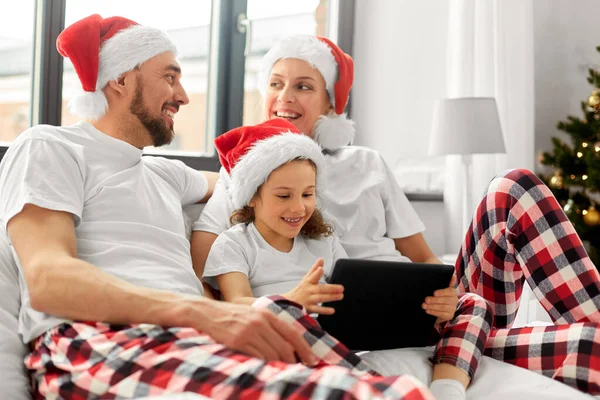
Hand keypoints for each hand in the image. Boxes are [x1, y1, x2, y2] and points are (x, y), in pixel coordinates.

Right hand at [199, 300, 317, 365]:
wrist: (208, 313)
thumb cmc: (233, 316)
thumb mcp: (254, 314)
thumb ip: (270, 325)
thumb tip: (288, 343)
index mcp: (267, 314)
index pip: (292, 333)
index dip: (304, 348)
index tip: (312, 360)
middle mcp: (260, 322)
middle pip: (284, 347)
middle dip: (293, 361)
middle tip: (296, 369)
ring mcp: (249, 332)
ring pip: (271, 354)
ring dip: (278, 365)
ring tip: (280, 370)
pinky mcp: (238, 341)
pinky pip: (256, 358)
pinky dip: (263, 364)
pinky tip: (264, 367)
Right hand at [284, 259, 343, 314]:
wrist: (289, 303)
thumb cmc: (301, 289)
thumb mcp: (306, 279)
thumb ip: (314, 269)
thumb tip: (321, 259)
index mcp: (308, 282)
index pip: (312, 276)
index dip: (316, 273)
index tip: (321, 269)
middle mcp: (308, 290)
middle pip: (320, 289)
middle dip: (331, 288)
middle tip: (341, 288)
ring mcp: (308, 300)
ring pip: (320, 298)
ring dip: (331, 297)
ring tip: (341, 296)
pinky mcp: (308, 309)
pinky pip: (317, 310)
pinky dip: (324, 310)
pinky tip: (332, 310)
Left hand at [423, 275, 457, 323]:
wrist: (442, 309)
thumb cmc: (440, 296)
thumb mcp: (442, 289)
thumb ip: (447, 282)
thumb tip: (453, 275)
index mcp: (452, 292)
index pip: (449, 291)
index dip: (442, 292)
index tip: (434, 293)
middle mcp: (454, 300)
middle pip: (445, 300)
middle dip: (434, 300)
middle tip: (426, 299)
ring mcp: (452, 309)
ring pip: (442, 308)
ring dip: (432, 306)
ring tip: (424, 305)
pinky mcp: (449, 316)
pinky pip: (441, 314)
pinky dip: (433, 312)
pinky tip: (427, 310)